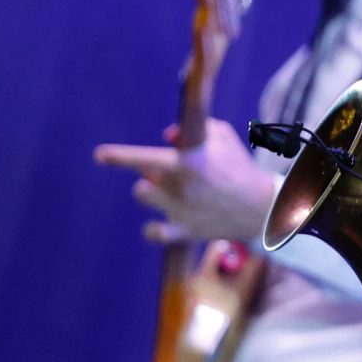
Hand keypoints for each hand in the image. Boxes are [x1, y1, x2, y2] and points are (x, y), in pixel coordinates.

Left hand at [94, 116, 274, 244]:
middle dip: (153, 174)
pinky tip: (165, 220)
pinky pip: (154, 232)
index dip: (120, 157)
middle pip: (143, 180)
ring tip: (175, 192)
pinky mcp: (186, 232)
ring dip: (153, 192)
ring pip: (144, 196)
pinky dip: (155, 227)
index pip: (146, 158)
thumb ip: (192, 130)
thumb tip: (167, 135)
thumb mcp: (222, 137)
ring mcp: (182, 212)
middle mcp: (182, 188)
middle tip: (175, 174)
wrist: (262, 207)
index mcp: (190, 163)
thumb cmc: (239, 167)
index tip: (99, 156)